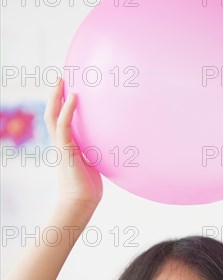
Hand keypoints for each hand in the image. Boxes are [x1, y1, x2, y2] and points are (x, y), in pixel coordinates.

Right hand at [44, 78, 102, 211]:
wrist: (81, 201)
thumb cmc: (89, 187)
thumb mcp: (94, 165)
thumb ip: (97, 153)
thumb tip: (112, 147)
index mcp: (67, 146)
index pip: (61, 121)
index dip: (62, 107)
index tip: (68, 91)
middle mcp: (61, 143)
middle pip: (52, 114)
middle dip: (55, 96)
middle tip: (59, 78)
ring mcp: (61, 145)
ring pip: (53, 116)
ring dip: (56, 97)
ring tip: (60, 80)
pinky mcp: (65, 149)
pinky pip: (63, 125)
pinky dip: (68, 110)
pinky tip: (75, 97)